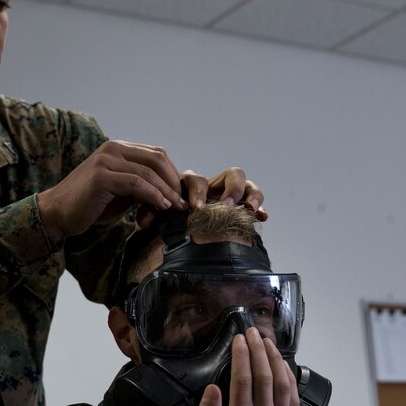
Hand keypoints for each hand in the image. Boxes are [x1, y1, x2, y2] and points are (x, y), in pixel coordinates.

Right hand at [37, 140, 185, 242]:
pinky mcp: (101, 177)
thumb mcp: (120, 192)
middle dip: (174, 181)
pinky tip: (160, 207)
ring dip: (166, 191)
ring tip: (176, 208)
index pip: (156, 154)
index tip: (181, 195)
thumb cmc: (89, 204)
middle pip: (157, 158)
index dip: (172, 174)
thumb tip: (168, 193)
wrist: (57, 213)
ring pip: (149, 172)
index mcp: (118, 148)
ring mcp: (106, 160)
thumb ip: (140, 186)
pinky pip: (136, 183)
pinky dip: (153, 195)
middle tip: (183, 202)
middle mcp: (112, 149)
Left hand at [135, 166, 266, 228]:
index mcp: (193, 185)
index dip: (198, 192)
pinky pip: (256, 202)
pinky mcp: (242, 207)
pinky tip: (263, 217)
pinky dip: (261, 207)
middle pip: (231, 174)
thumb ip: (151, 213)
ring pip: (247, 184)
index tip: (196, 208)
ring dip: (250, 195)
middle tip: (226, 206)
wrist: (182, 231)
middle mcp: (215, 186)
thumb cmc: (171, 219)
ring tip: (249, 209)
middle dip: (231, 190)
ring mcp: (231, 195)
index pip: (197, 179)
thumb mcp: (160, 214)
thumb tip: (143, 221)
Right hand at [194, 329, 298, 405]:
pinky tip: (283, 366)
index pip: (243, 378)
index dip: (241, 355)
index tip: (238, 339)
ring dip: (276, 360)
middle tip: (252, 332)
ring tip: (268, 343)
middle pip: (264, 376)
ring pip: (282, 384)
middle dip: (258, 350)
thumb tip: (213, 388)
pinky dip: (289, 379)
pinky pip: (292, 399)